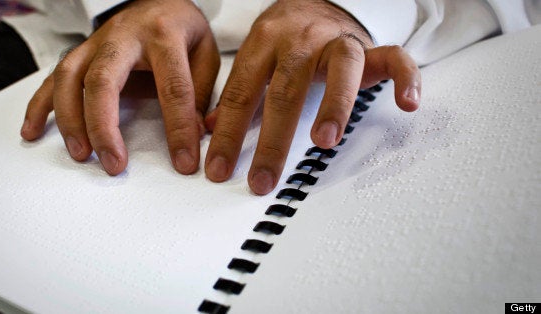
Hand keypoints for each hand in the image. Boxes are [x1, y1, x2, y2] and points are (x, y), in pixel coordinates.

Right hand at [21, 0, 218, 174]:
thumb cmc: (181, 28)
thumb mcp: (205, 52)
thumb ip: (202, 92)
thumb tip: (201, 135)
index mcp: (164, 36)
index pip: (173, 87)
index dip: (178, 128)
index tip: (183, 161)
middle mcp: (124, 37)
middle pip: (103, 81)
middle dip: (104, 127)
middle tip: (113, 164)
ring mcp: (95, 43)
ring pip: (69, 78)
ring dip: (70, 120)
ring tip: (80, 154)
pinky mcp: (80, 52)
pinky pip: (52, 78)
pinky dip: (39, 106)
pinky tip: (33, 132)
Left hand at [204, 0, 420, 194]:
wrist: (318, 0)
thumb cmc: (286, 39)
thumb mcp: (255, 59)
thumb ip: (239, 94)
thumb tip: (210, 130)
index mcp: (264, 43)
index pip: (243, 92)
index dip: (230, 133)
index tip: (220, 169)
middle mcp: (300, 40)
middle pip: (286, 90)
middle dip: (273, 140)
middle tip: (263, 179)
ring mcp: (337, 41)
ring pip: (340, 70)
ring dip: (334, 105)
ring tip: (325, 141)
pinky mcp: (370, 47)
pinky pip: (394, 57)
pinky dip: (405, 78)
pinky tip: (408, 104)